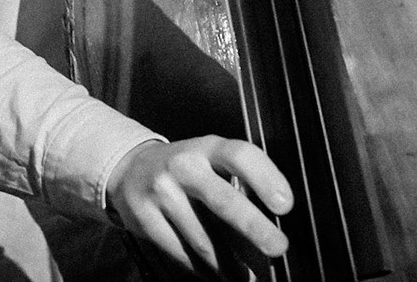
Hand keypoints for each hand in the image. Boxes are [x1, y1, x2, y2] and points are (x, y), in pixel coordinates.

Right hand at [106, 136, 292, 277]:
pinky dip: (203, 268)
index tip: (285, 205)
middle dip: (254, 227)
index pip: (240, 155)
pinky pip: (181, 252)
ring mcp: (161, 191)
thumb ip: (240, 182)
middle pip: (222, 199)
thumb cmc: (188, 169)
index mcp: (208, 147)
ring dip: (229, 263)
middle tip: (278, 248)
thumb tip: (272, 224)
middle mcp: (184, 165)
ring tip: (246, 276)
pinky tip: (216, 273)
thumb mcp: (212, 160)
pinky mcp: (144, 218)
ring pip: (202, 238)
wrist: (131, 170)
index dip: (265, 178)